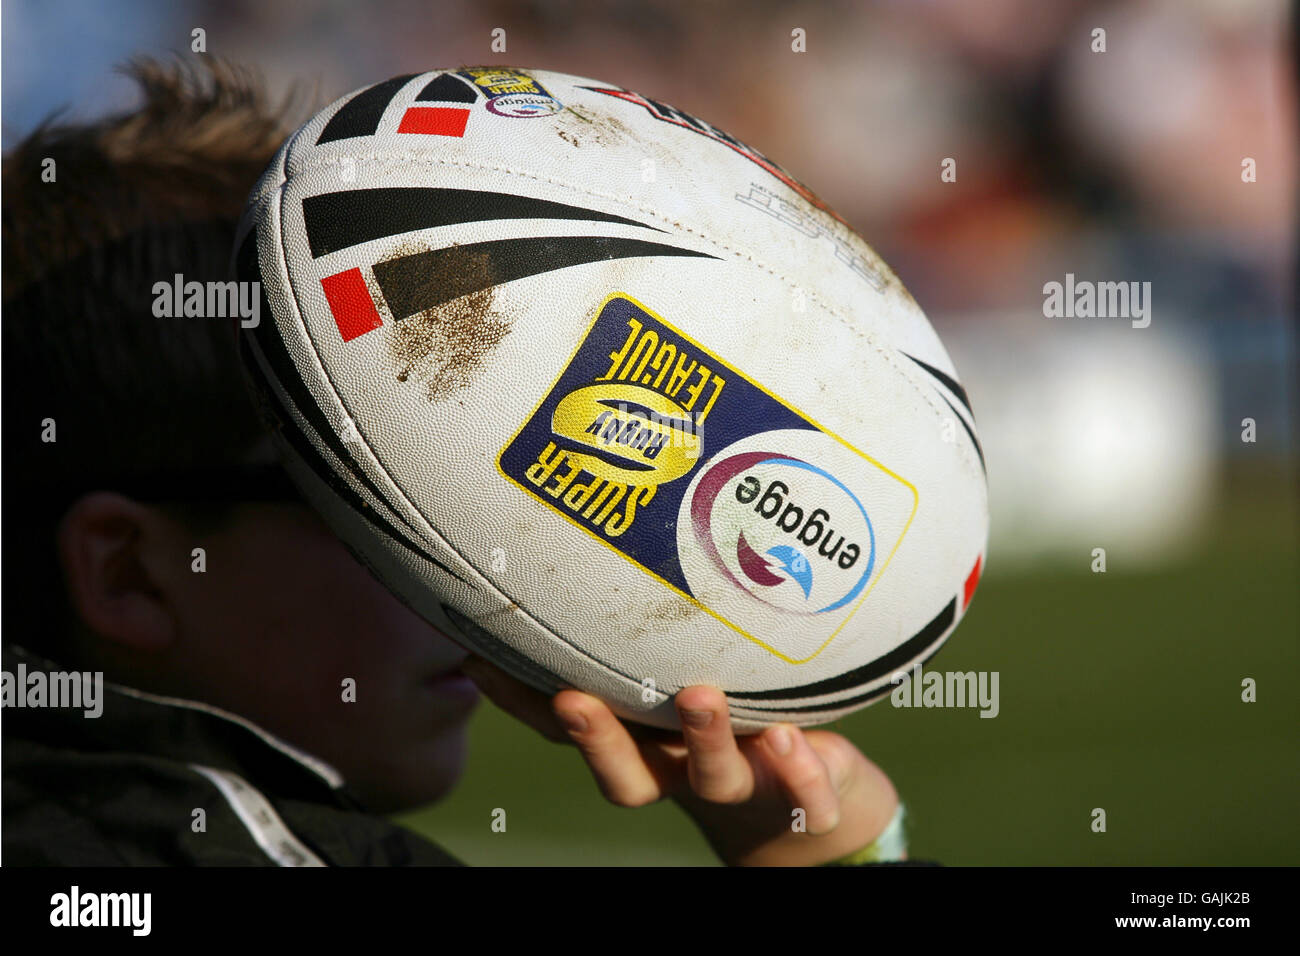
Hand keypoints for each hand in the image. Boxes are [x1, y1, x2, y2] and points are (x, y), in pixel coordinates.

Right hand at [461, 656, 900, 865]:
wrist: (811, 804)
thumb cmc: (730, 720)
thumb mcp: (680, 677)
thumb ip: (640, 640)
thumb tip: (578, 546)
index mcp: (642, 747)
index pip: (569, 732)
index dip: (522, 704)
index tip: (481, 660)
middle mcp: (683, 772)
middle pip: (628, 777)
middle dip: (598, 741)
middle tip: (572, 699)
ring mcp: (745, 786)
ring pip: (716, 778)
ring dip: (705, 740)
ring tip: (699, 696)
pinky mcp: (808, 795)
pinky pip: (806, 795)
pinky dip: (800, 774)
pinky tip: (791, 738)